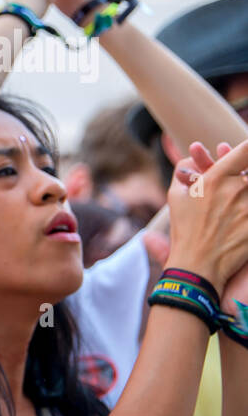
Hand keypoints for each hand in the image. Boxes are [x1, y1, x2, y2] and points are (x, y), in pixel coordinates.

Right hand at [165, 137, 247, 293]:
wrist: (198, 266)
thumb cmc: (184, 231)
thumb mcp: (175, 197)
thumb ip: (184, 172)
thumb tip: (192, 159)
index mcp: (217, 178)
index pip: (245, 150)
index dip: (246, 148)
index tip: (245, 150)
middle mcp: (238, 189)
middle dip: (244, 174)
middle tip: (238, 180)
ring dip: (244, 192)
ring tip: (232, 205)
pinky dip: (246, 209)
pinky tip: (239, 217)